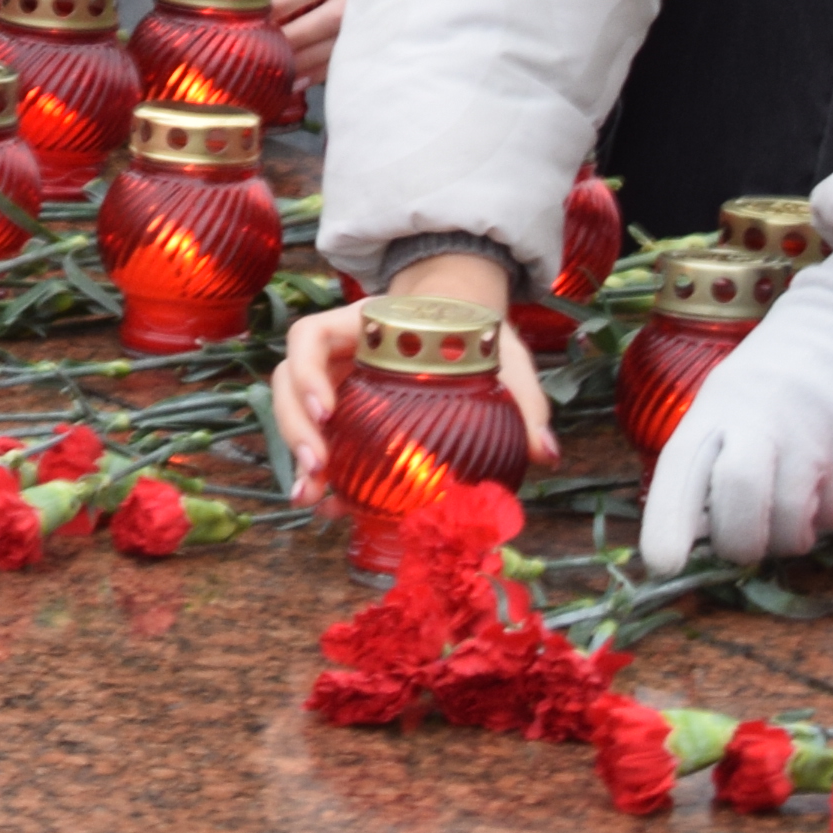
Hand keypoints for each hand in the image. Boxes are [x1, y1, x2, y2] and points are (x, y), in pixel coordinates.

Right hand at [274, 250, 558, 494]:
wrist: (466, 330)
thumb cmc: (477, 336)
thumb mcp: (503, 357)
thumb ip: (523, 400)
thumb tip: (544, 452)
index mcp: (365, 324)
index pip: (310, 337)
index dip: (307, 372)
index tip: (326, 411)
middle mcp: (339, 352)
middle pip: (288, 380)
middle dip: (295, 426)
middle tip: (318, 469)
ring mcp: (337, 383)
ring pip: (295, 412)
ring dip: (299, 455)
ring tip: (313, 498)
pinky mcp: (345, 415)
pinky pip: (321, 442)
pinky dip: (322, 476)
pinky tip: (330, 508)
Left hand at [639, 247, 832, 574]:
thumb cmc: (772, 381)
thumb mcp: (724, 403)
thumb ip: (708, 461)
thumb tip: (690, 535)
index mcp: (716, 408)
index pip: (682, 466)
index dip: (668, 519)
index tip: (662, 564)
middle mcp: (761, 418)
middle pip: (742, 496)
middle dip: (741, 542)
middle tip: (744, 544)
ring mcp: (813, 432)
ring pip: (794, 522)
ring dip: (787, 538)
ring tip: (786, 513)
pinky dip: (824, 520)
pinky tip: (820, 489)